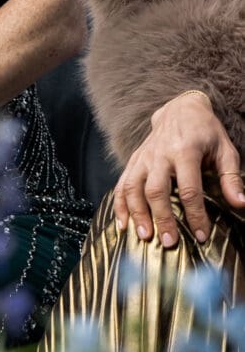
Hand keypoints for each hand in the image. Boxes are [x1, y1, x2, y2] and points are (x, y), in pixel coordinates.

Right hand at [114, 92, 244, 246]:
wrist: (179, 109)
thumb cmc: (205, 133)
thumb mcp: (225, 150)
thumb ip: (231, 178)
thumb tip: (240, 203)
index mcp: (186, 151)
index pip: (189, 189)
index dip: (195, 214)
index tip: (200, 235)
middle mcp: (160, 155)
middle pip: (157, 191)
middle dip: (162, 218)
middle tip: (169, 242)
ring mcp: (143, 158)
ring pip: (134, 188)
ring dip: (137, 214)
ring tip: (145, 236)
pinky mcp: (133, 161)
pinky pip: (121, 184)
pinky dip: (119, 206)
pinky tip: (123, 224)